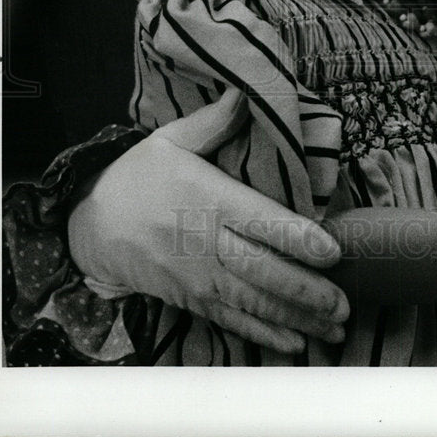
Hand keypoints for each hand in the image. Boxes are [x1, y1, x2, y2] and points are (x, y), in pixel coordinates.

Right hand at [68, 95, 349, 353]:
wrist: (91, 224)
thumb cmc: (138, 176)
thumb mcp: (170, 140)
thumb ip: (214, 120)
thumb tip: (248, 91)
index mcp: (207, 198)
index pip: (259, 220)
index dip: (297, 238)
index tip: (332, 251)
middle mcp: (205, 242)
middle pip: (262, 270)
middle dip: (307, 289)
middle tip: (345, 303)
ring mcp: (197, 277)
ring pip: (253, 302)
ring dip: (297, 317)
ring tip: (334, 328)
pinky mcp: (190, 298)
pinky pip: (232, 320)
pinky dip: (264, 334)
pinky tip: (295, 344)